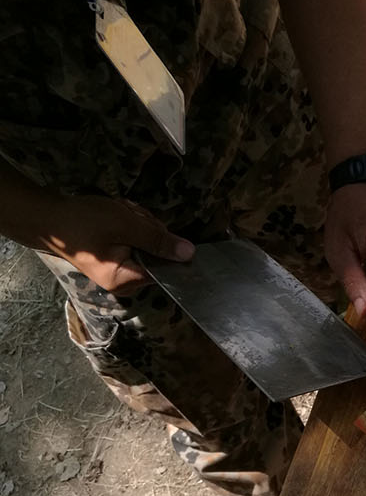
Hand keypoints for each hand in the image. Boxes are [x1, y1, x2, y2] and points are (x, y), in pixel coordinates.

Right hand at [38, 195, 194, 294]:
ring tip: (117, 213)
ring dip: (137, 222)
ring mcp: (120, 269)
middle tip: (126, 215)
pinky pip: (134, 239)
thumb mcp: (126, 225)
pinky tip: (113, 215)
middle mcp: (126, 281)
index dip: (164, 243)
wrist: (46, 217)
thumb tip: (189, 254)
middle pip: (158, 253)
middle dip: (147, 227)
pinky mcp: (115, 257)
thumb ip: (159, 240)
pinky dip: (128, 224)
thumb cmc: (83, 221)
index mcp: (128, 280)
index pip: (166, 268)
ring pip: (147, 242)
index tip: (145, 226)